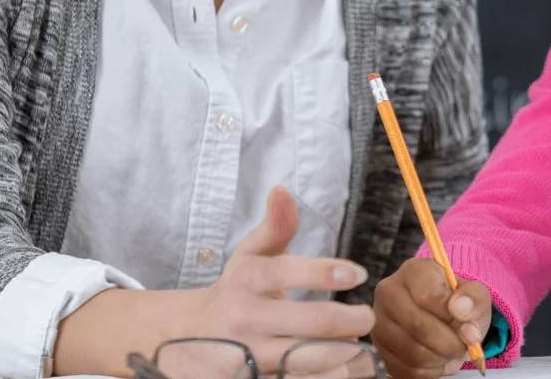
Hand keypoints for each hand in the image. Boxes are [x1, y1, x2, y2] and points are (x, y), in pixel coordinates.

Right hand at [183, 186, 376, 369]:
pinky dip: (322, 377)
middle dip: (348, 321)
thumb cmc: (234, 291)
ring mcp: (244, 356)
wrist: (184, 338)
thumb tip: (283, 190)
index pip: (287, 271)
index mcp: (246, 280)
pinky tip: (342, 371)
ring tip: (360, 349)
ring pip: (305, 361)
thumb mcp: (249, 255)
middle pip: (309, 323)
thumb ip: (275, 226)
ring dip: (342, 356)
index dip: (326, 272)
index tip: (359, 274)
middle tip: (367, 318)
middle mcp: (244, 319)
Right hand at [372, 257, 493, 378]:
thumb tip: (460, 311)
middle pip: (419, 326)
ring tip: (448, 349)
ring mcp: (379, 322)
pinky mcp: (379, 349)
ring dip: (440, 358)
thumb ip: (474, 299)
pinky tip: (435, 357)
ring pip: (413, 352)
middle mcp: (388, 292)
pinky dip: (429, 370)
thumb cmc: (458, 305)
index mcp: (413, 271)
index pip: (428, 295)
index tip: (463, 320)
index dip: (452, 315)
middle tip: (461, 344)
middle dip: (449, 343)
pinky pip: (407, 370)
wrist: (443, 320)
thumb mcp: (475, 296)